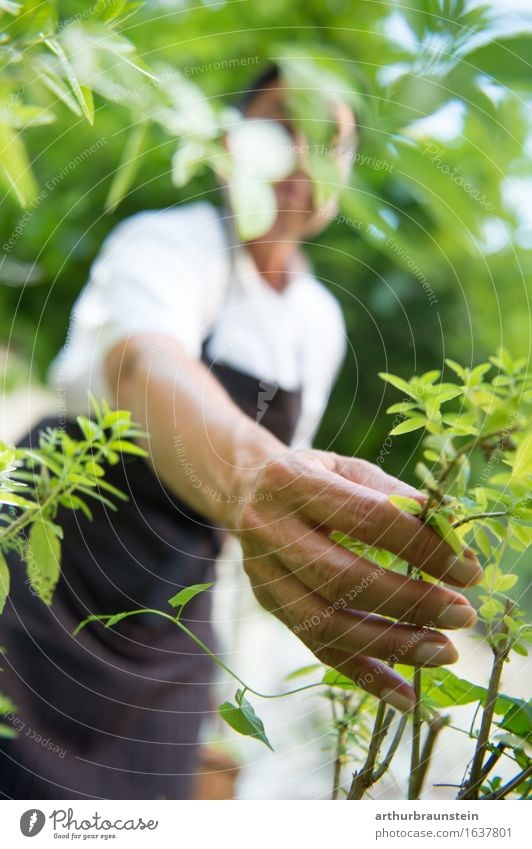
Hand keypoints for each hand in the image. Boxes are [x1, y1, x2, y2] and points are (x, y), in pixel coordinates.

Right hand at [234, 449, 481, 712]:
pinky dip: (363, 674)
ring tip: (442, 651)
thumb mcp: (348, 468)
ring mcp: (264, 573)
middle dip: (409, 602)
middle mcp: (269, 529)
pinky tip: (404, 694)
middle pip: (341, 577)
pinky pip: (316, 647)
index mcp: (293, 482)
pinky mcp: (269, 604)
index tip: (466, 570)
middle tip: (462, 615)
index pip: (366, 518)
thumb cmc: (313, 475)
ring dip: (390, 644)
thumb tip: (449, 531)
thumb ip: (394, 493)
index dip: (420, 546)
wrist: (245, 488)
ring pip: (325, 623)